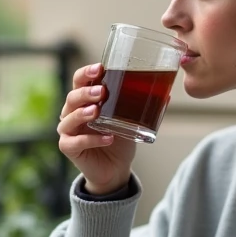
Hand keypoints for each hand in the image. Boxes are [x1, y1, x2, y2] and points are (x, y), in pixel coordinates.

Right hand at [57, 64, 135, 195]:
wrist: (115, 168)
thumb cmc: (119, 140)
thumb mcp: (130, 120)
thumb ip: (141, 106)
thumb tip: (167, 94)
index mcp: (85, 100)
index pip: (79, 81)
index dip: (86, 73)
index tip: (100, 68)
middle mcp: (72, 113)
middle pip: (72, 97)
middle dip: (86, 93)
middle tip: (101, 92)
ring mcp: (68, 131)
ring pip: (69, 119)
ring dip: (82, 114)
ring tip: (96, 111)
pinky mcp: (69, 148)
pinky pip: (75, 142)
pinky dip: (92, 140)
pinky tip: (108, 138)